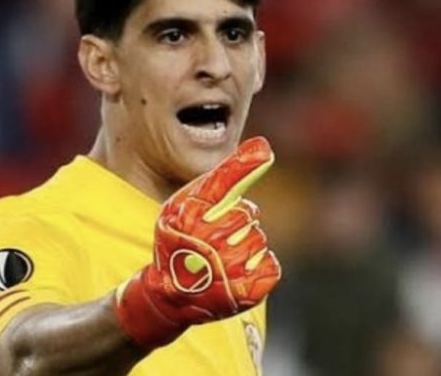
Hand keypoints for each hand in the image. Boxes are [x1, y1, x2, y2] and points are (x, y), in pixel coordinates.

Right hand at [114, 137, 281, 348]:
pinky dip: (260, 266)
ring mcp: (228, 272)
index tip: (264, 158)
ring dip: (247, 245)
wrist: (170, 291)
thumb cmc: (182, 235)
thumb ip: (229, 174)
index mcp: (190, 217)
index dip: (246, 184)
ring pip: (258, 242)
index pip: (234, 197)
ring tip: (224, 256)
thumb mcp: (194, 200)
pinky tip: (238, 271)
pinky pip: (270, 266)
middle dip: (238, 223)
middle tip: (216, 235)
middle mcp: (208, 245)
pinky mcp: (246, 292)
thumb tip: (266, 146)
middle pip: (247, 218)